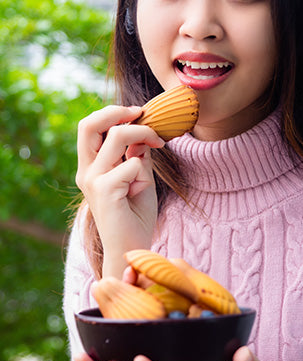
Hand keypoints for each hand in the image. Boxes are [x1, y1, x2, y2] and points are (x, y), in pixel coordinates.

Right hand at [75, 105, 163, 277]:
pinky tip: (142, 189)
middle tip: (141, 113)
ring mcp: (92, 180)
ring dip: (144, 136)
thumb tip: (141, 133)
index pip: (90, 127)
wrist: (132, 248)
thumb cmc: (136, 214)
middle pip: (89, 124)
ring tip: (158, 147)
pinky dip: (145, 172)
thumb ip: (136, 155)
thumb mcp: (139, 177)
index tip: (140, 114)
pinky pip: (133, 164)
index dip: (114, 113)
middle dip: (118, 111)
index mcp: (90, 166)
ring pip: (118, 136)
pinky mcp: (104, 189)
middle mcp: (86, 171)